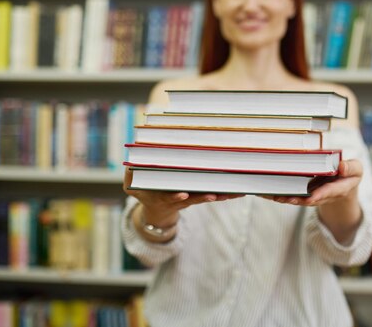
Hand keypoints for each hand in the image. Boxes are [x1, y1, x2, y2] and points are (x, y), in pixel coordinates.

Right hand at [123, 168, 244, 225]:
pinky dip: (227, 193)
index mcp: (164, 196)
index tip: (182, 195)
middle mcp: (181, 199)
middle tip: (213, 196)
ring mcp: (192, 198)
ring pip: (208, 197)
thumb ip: (131, 175)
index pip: (171, 197)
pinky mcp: (201, 195)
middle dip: (205, 197)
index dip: (176, 197)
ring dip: (221, 195)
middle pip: (195, 199)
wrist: (158, 211)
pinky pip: (215, 194)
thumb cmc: (146, 191)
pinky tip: (240, 191)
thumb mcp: (133, 186)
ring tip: (234, 193)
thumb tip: (131, 160)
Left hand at [261, 159, 362, 206]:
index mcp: (339, 188)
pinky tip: (267, 193)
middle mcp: (324, 195)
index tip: (311, 197)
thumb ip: (351, 168)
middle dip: (298, 199)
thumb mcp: (356, 170)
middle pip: (310, 199)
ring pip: (299, 199)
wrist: (344, 186)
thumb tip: (342, 166)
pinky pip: (293, 195)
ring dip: (287, 199)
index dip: (320, 195)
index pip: (329, 192)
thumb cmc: (349, 174)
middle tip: (286, 198)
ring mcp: (314, 195)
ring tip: (273, 196)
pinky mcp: (305, 194)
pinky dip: (281, 195)